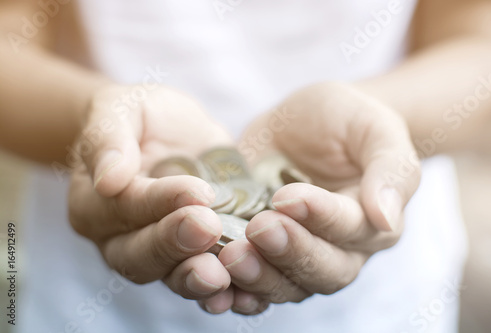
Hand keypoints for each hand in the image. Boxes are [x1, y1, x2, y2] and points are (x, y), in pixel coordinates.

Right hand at [69, 85, 233, 299]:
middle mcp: (119, 239)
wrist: (170, 131)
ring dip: (196, 279)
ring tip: (223, 276)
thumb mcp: (121, 110)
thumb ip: (109, 138)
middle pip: (140, 255)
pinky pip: (201, 280)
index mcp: (93, 204)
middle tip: (210, 228)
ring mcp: (156, 253)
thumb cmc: (141, 117)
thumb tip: (108, 179)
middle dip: (176, 244)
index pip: (125, 208)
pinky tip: (243, 293)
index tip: (198, 192)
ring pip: (170, 276)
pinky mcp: (191, 256)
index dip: (161, 202)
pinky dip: (222, 290)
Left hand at [198, 82, 420, 313]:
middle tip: (258, 230)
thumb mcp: (374, 129)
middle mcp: (337, 249)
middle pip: (320, 271)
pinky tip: (212, 287)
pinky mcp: (260, 250)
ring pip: (285, 285)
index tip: (288, 196)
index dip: (319, 217)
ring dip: (258, 278)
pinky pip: (250, 284)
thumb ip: (390, 169)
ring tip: (231, 257)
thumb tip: (386, 218)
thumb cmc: (348, 122)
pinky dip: (232, 291)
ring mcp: (296, 254)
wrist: (309, 124)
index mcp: (371, 222)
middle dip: (288, 253)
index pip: (350, 229)